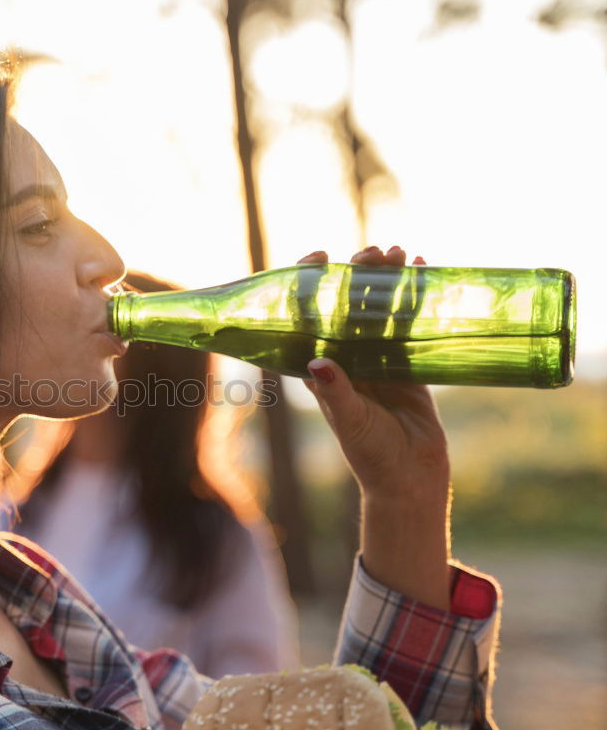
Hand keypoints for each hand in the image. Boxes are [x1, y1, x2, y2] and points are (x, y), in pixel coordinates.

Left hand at [296, 246, 451, 608]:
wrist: (410, 478)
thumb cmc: (371, 455)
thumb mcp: (351, 422)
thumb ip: (337, 393)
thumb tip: (318, 362)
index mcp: (320, 368)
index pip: (308, 317)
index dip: (309, 285)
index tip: (317, 256)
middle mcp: (345, 358)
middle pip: (346, 304)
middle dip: (356, 274)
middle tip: (371, 251)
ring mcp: (377, 358)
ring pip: (378, 309)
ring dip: (386, 279)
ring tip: (397, 252)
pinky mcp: (407, 364)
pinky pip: (408, 323)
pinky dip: (414, 298)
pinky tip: (422, 270)